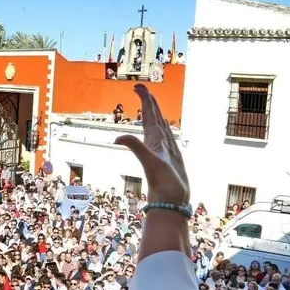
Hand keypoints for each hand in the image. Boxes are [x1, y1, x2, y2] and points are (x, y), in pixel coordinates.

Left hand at [115, 85, 188, 204]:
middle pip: (152, 118)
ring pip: (159, 126)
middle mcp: (157, 144)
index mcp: (152, 140)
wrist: (171, 202)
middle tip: (142, 88)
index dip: (144, 101)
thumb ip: (135, 147)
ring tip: (152, 103)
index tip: (137, 87)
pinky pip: (168, 138)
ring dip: (156, 114)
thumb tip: (116, 138)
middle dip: (148, 103)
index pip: (148, 115)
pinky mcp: (173, 158)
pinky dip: (166, 129)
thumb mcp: (148, 161)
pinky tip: (164, 129)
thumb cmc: (162, 183)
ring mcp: (164, 150)